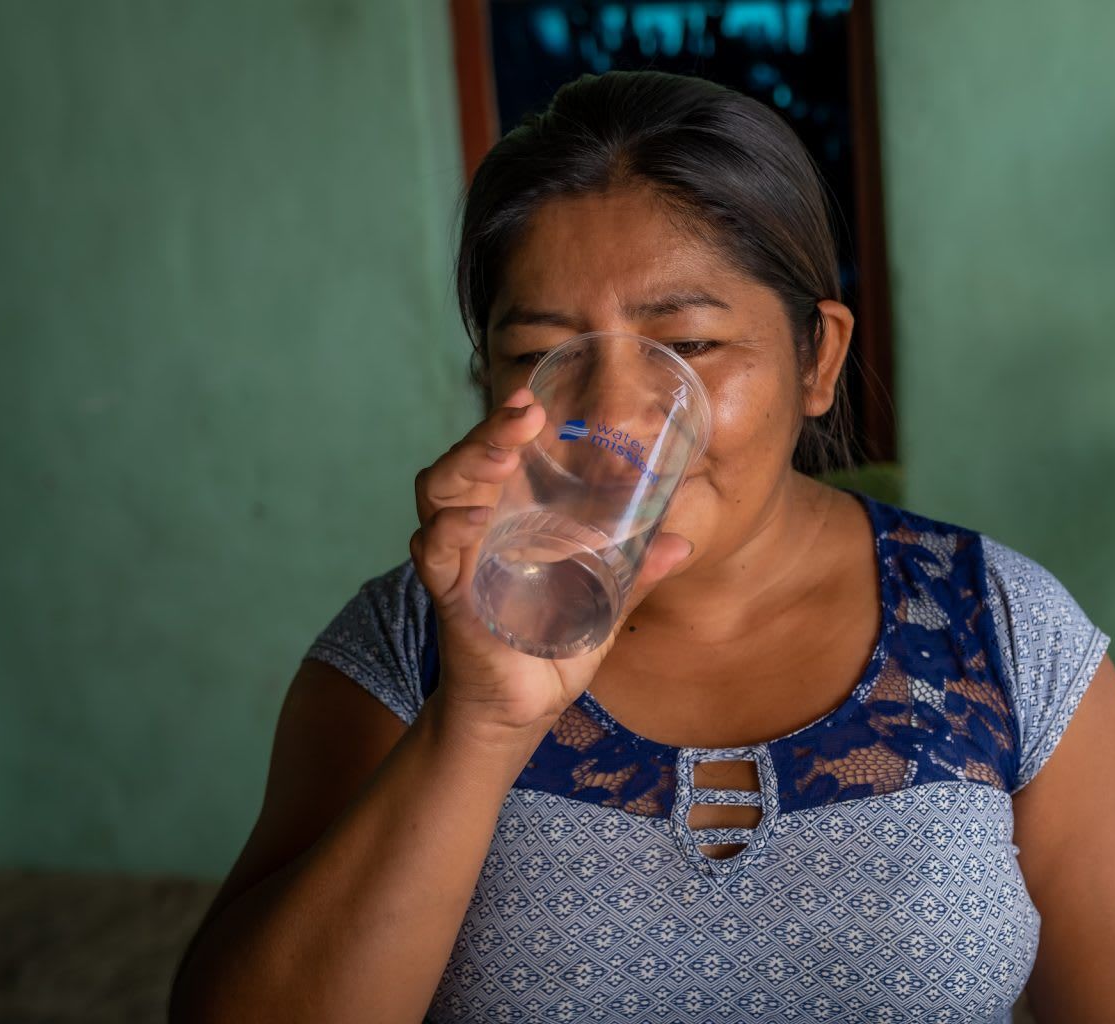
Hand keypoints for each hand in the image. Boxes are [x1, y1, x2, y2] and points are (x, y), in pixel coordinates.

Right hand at [409, 387, 693, 736]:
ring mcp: (457, 561)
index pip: (497, 458)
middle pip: (463, 464)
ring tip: (499, 452)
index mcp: (508, 521)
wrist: (518, 713)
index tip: (533, 397)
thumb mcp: (603, 605)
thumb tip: (682, 543)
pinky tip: (471, 522)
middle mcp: (474, 531)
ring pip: (439, 496)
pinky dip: (446, 535)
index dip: (507, 424)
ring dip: (465, 467)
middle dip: (487, 432)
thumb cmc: (551, 648)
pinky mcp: (449, 598)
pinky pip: (432, 556)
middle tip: (522, 412)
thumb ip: (637, 573)